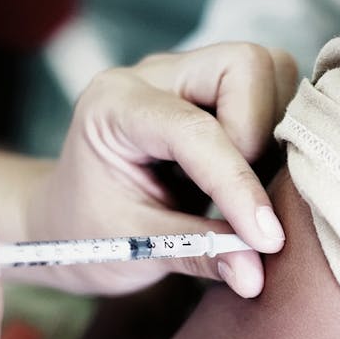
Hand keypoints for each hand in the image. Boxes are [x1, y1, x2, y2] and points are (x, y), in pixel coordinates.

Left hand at [25, 42, 296, 297]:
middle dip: (259, 134)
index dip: (237, 184)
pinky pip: (269, 90)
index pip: (195, 130)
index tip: (266, 238)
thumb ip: (196, 253)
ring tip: (249, 184)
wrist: (64, 220)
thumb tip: (255, 273)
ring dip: (273, 131)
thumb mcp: (132, 249)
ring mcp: (185, 77)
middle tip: (244, 194)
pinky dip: (275, 133)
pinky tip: (253, 174)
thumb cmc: (86, 233)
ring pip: (266, 70)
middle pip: (244, 65)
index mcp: (114, 107)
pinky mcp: (211, 91)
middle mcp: (153, 76)